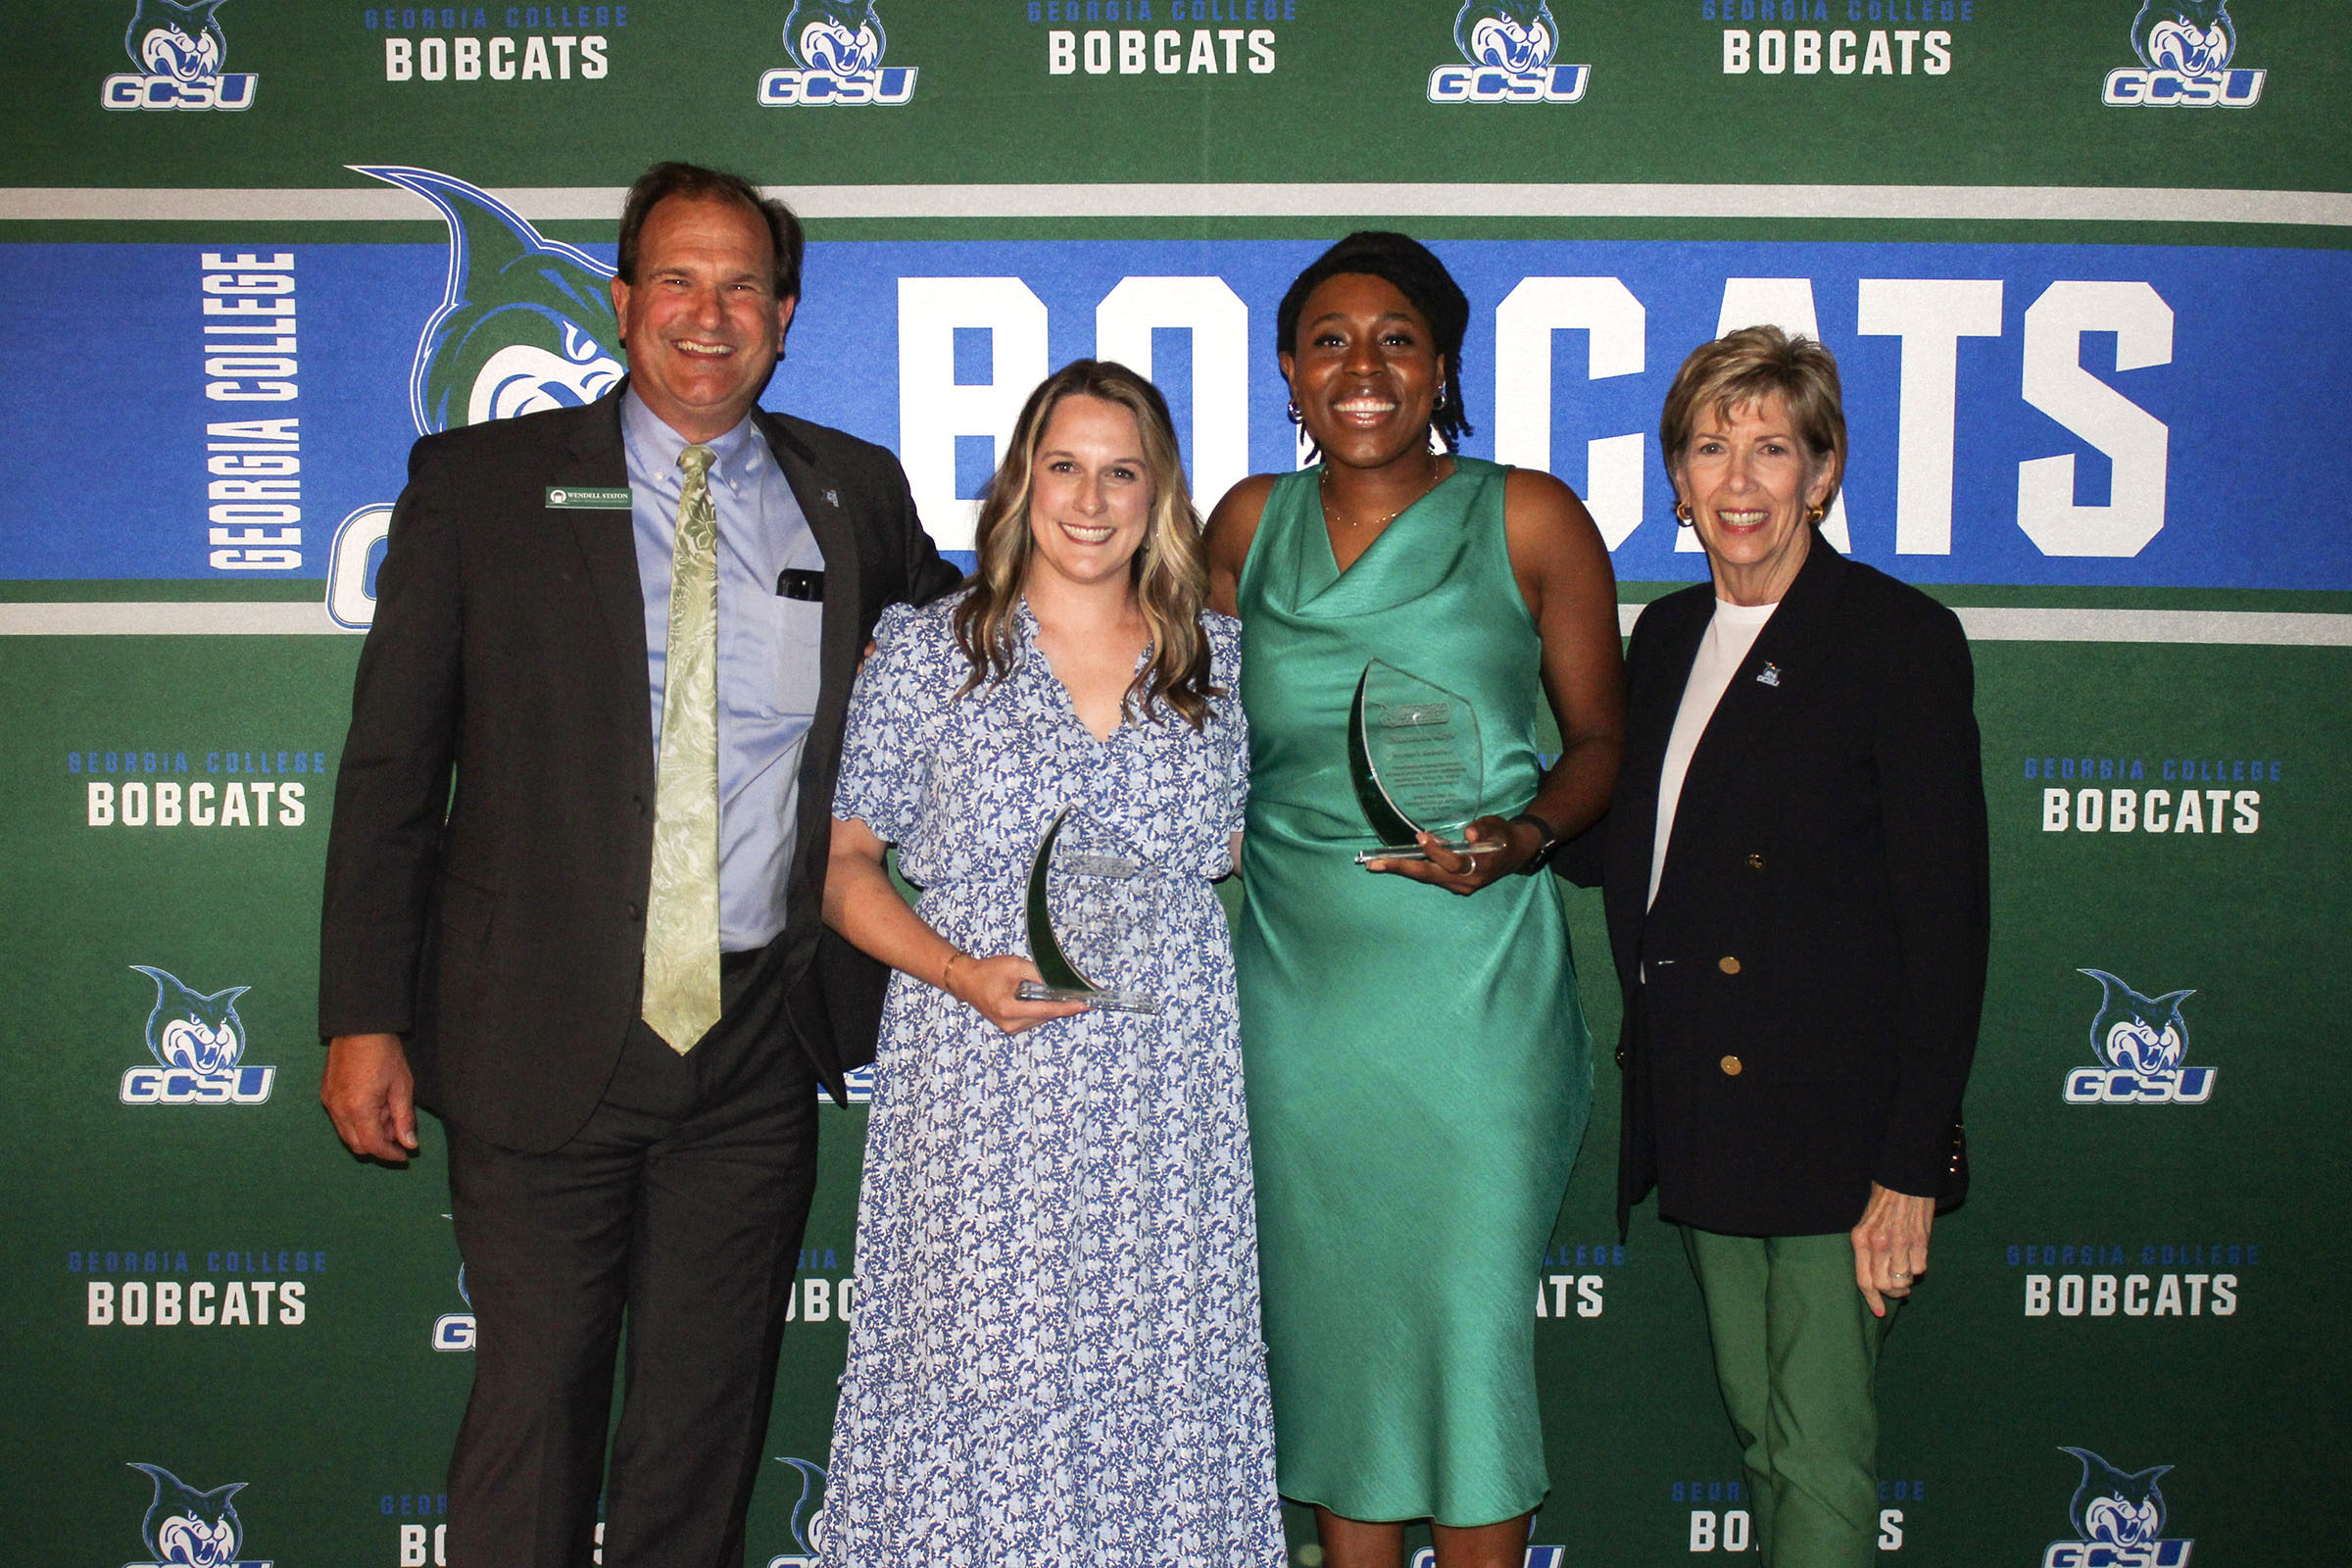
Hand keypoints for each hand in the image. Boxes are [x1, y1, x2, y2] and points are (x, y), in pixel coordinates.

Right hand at [321, 1033, 418, 1162]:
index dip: (390, 1154)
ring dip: (368, 1131)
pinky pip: (340, 1118)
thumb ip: (404, 1118)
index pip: (373, 1146)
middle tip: (398, 1128)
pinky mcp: (325, 1093)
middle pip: (357, 1144)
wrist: (359, 1026)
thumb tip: (409, 1144)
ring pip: (347, 1133)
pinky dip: (357, 1119)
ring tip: (387, 1109)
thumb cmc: (383, 1053)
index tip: (405, 1154)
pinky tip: (373, 1102)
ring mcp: (328, 1101)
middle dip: (380, 1142)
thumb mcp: (402, 1086)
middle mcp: (338, 1110)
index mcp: (358, 1110)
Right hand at [941, 953, 1088, 1034]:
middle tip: (1081, 994)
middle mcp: (1010, 1024)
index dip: (1067, 1007)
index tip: (1085, 1005)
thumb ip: (1038, 974)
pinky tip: (1048, 998)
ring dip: (1054, 1007)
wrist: (967, 981)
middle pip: (1046, 1016)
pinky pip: (1035, 1019)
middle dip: (1064, 1005)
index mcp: (1009, 1009)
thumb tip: (1060, 982)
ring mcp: (1010, 1028)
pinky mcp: (1011, 1027)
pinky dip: (1044, 1009)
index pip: (1046, 1010)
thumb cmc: (988, 971)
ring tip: (1065, 994)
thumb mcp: (1014, 966)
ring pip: (1042, 1018)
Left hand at [1362, 814, 1534, 894]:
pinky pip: (1431, 877)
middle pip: (1430, 875)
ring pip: (1427, 878)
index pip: (1453, 862)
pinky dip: (1413, 869)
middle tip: (1375, 864)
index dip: (1436, 851)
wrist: (1516, 854)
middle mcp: (1468, 881)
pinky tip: (1394, 863)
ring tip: (1376, 864)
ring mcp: (1460, 887)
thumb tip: (1469, 833)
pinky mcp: (1454, 885)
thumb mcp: (1498, 825)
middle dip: (1402, 868)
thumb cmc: (1504, 835)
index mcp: (1481, 866)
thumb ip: (1484, 828)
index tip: (1421, 837)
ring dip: (1402, 870)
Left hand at [1850, 1181, 1934, 1317]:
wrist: (1904, 1178)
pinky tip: (1915, 1257)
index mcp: (1860, 1239)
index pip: (1864, 1281)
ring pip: (1903, 1280)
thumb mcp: (1865, 1223)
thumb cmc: (1883, 1201)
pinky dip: (1918, 1267)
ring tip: (1906, 1271)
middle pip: (1884, 1285)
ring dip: (1906, 1280)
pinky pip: (1920, 1268)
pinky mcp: (1920, 1240)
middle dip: (1892, 1292)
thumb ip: (1868, 1250)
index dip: (1873, 1300)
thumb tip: (1878, 1281)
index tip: (1880, 1311)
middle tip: (1899, 1289)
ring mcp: (1900, 1243)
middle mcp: (1878, 1243)